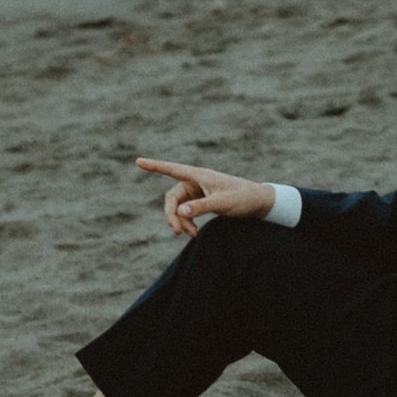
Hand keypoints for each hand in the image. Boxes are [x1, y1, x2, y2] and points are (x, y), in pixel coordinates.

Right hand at [138, 159, 273, 239]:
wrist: (258, 203)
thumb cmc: (242, 199)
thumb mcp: (222, 203)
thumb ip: (201, 207)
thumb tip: (180, 213)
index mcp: (200, 175)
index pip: (172, 169)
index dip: (155, 166)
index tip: (138, 161)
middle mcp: (196, 181)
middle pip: (172, 197)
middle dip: (171, 214)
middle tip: (177, 232)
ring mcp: (198, 191)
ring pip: (178, 206)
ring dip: (180, 221)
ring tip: (191, 235)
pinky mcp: (202, 201)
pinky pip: (186, 212)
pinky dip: (187, 222)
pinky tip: (193, 233)